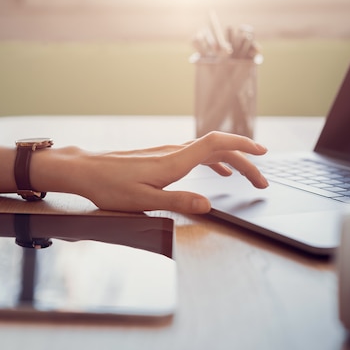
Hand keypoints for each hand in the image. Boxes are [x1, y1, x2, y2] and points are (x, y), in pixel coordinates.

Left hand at [35, 131, 268, 212]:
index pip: (216, 143)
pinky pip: (195, 154)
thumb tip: (209, 205)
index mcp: (174, 161)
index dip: (243, 145)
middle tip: (262, 182)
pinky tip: (216, 172)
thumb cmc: (110, 187)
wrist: (85, 171)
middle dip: (245, 161)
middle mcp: (174, 152)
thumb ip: (178, 202)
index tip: (263, 153)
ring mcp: (167, 152)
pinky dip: (213, 161)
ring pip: (207, 150)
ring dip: (231, 161)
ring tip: (246, 177)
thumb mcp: (144, 201)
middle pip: (219, 148)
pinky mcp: (160, 157)